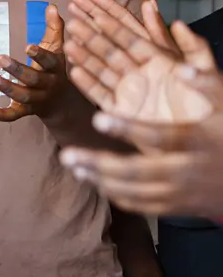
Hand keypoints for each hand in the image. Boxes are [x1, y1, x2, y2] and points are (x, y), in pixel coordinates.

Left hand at [0, 4, 70, 120]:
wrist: (64, 104)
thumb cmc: (56, 69)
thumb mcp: (58, 50)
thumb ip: (54, 28)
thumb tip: (51, 5)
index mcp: (56, 68)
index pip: (50, 61)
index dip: (40, 55)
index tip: (27, 46)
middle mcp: (47, 85)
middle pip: (33, 79)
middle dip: (17, 70)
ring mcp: (37, 100)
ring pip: (23, 96)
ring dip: (7, 88)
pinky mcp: (25, 111)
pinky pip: (13, 115)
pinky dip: (0, 114)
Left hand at [61, 96, 222, 216]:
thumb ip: (208, 85)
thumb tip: (182, 68)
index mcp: (198, 142)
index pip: (159, 136)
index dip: (128, 128)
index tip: (98, 118)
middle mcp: (187, 171)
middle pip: (137, 172)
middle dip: (99, 164)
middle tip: (67, 155)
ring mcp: (182, 194)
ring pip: (135, 193)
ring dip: (100, 181)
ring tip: (73, 167)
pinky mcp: (179, 208)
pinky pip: (143, 206)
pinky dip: (117, 196)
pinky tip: (95, 183)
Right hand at [66, 0, 214, 122]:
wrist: (199, 143)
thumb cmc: (208, 108)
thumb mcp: (204, 72)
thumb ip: (192, 48)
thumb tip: (177, 22)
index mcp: (157, 58)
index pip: (128, 30)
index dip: (108, 14)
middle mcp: (139, 72)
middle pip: (108, 47)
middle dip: (89, 32)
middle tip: (71, 19)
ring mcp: (129, 91)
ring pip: (100, 68)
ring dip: (83, 55)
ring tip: (67, 43)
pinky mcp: (122, 111)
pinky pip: (100, 94)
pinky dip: (86, 83)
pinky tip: (73, 71)